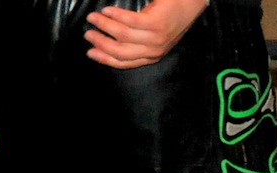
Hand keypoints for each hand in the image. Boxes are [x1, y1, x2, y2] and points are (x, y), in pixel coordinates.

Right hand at [84, 0, 206, 68]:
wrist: (187, 5)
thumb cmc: (167, 18)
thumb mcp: (151, 36)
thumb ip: (135, 42)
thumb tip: (107, 41)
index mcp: (151, 56)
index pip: (125, 62)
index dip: (105, 58)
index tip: (90, 52)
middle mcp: (154, 50)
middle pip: (121, 52)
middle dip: (101, 44)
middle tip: (88, 33)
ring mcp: (156, 38)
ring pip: (123, 36)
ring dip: (104, 26)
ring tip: (93, 17)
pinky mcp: (157, 24)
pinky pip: (131, 21)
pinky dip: (116, 16)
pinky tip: (107, 10)